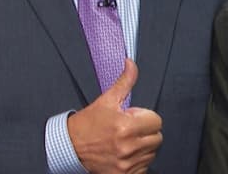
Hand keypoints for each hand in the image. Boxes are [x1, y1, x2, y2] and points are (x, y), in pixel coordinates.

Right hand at [68, 59, 162, 173]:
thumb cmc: (87, 124)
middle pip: (157, 138)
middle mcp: (127, 147)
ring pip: (151, 153)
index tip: (134, 118)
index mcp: (125, 126)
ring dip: (142, 146)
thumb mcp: (106, 100)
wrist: (70, 147)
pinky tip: (125, 154)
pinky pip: (144, 168)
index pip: (156, 121)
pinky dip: (137, 162)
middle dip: (146, 131)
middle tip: (130, 129)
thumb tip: (131, 64)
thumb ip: (124, 81)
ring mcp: (126, 163)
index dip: (145, 117)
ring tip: (126, 141)